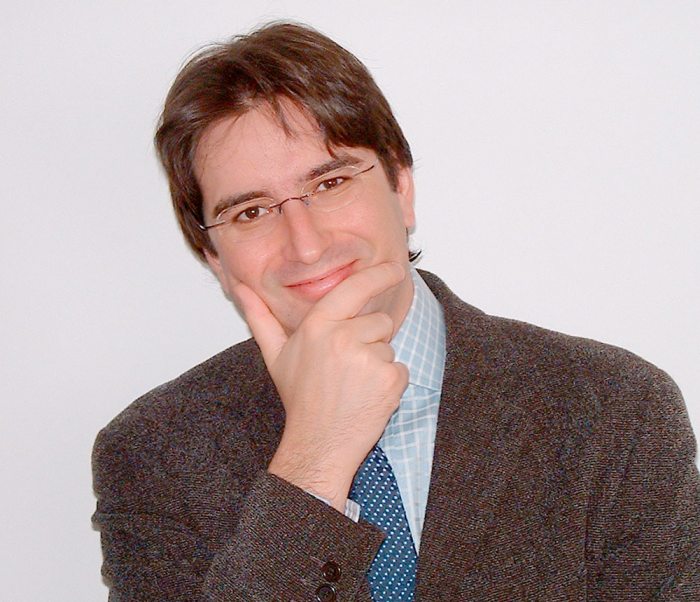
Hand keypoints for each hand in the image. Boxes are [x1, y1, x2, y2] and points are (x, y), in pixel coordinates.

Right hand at [233, 262, 409, 510]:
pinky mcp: (389, 379)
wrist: (318, 443)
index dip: (379, 274)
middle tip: (346, 367)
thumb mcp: (276, 354)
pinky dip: (389, 382)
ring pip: (389, 345)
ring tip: (354, 383)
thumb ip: (259, 316)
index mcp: (317, 326)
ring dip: (378, 362)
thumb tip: (240, 286)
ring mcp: (368, 358)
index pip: (355, 288)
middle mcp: (343, 337)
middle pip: (379, 320)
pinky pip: (400, 368)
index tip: (396, 267)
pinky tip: (368, 395)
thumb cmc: (300, 398)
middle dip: (370, 339)